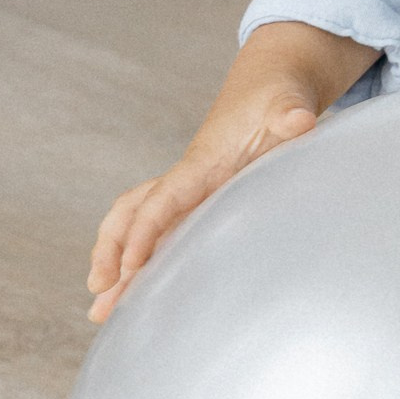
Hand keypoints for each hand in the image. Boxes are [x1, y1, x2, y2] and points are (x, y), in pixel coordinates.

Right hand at [86, 23, 370, 321]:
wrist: (268, 90)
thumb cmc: (276, 100)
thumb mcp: (286, 103)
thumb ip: (290, 114)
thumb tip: (300, 120)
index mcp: (201, 165)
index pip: (163, 200)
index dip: (146, 231)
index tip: (131, 265)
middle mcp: (185, 180)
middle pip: (133, 214)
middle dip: (111, 252)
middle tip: (99, 294)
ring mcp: (188, 191)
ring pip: (138, 226)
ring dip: (116, 262)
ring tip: (102, 308)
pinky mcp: (198, 201)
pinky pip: (160, 231)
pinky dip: (143, 258)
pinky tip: (138, 288)